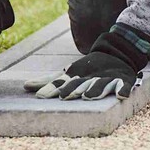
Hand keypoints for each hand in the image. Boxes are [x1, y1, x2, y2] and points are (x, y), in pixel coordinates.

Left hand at [33, 22, 149, 100]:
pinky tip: (122, 95)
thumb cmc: (89, 68)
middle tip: (64, 96)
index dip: (54, 88)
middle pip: (81, 84)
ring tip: (89, 96)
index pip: (63, 82)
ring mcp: (107, 78)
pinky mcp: (122, 79)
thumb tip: (25, 86)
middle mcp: (91, 77)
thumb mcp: (69, 73)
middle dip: (73, 89)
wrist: (116, 53)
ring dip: (95, 90)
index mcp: (78, 75)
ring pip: (100, 85)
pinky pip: (124, 85)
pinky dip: (124, 89)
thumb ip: (49, 81)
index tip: (42, 96)